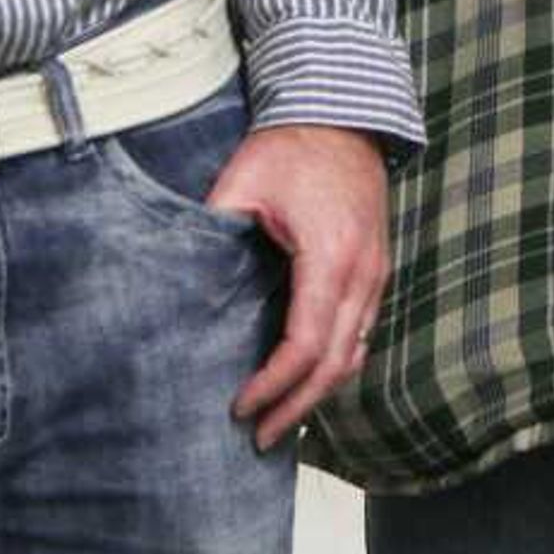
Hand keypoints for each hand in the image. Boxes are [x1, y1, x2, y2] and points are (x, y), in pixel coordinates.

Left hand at [206, 123, 390, 449]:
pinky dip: (336, 363)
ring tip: (284, 421)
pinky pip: (362, 331)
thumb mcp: (242, 182)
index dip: (274, 384)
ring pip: (356, 352)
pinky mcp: (377, 269)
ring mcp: (377, 272)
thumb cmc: (291, 147)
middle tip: (262, 439)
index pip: (307, 343)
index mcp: (331, 255)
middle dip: (299, 407)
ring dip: (320, 392)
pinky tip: (308, 379)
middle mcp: (364, 272)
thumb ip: (213, 230)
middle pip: (337, 362)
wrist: (344, 114)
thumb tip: (176, 277)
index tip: (241, 407)